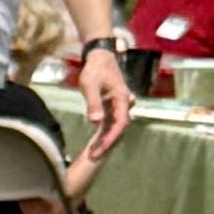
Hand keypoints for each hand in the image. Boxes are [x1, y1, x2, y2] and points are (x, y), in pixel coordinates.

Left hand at [70, 37, 135, 176]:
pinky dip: (103, 132)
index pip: (119, 124)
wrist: (100, 56)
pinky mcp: (111, 105)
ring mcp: (118, 105)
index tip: (101, 149)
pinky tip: (95, 142)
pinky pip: (110, 122)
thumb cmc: (95, 69)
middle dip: (107, 143)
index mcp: (122, 100)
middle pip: (118, 128)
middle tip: (94, 157)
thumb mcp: (90, 85)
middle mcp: (123, 104)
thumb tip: (96, 122)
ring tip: (94, 154)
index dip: (110, 138)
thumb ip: (94, 102)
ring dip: (105, 140)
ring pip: (114, 126)